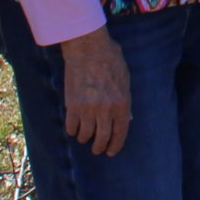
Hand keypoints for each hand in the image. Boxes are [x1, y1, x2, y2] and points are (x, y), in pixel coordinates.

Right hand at [59, 27, 131, 156]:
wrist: (88, 48)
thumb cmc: (110, 59)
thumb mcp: (125, 79)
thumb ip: (126, 101)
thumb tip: (128, 119)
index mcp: (122, 102)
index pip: (120, 132)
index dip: (116, 145)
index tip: (111, 152)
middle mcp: (106, 109)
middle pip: (102, 137)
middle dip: (100, 147)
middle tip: (97, 150)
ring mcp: (88, 108)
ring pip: (85, 135)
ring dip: (85, 139)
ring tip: (85, 138)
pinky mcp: (72, 105)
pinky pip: (71, 126)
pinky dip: (72, 131)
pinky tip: (74, 129)